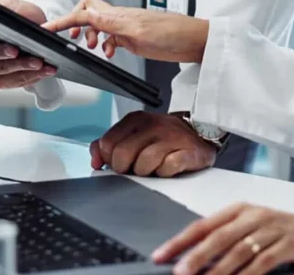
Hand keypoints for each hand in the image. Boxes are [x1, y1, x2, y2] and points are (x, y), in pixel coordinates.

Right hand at [0, 0, 56, 88]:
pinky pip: (13, 82)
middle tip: (15, 50)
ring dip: (21, 68)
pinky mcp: (0, 81)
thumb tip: (16, 18)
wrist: (35, 31)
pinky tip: (45, 70)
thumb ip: (14, 10)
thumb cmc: (20, 16)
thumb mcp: (18, 6)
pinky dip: (31, 76)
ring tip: (40, 62)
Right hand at [43, 0, 209, 63]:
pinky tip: (109, 54)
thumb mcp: (139, 31)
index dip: (63, 20)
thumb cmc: (173, 34)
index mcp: (118, 15)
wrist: (193, 41)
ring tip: (90, 49)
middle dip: (74, 23)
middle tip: (71, 40)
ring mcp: (126, 27)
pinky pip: (110, 37)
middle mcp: (119, 18)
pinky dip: (104, 45)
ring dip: (88, 36)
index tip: (46, 28)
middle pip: (87, 11)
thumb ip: (112, 24)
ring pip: (97, 25)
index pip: (83, 13)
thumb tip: (87, 15)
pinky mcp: (132, 37)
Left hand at [90, 112, 216, 177]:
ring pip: (143, 164)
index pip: (107, 144)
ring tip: (152, 167)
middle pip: (122, 155)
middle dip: (125, 168)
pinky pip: (166, 169)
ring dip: (145, 172)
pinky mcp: (187, 151)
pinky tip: (167, 168)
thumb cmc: (162, 138)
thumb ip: (110, 144)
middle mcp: (152, 125)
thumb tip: (95, 161)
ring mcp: (171, 137)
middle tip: (134, 168)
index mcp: (135, 120)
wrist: (198, 133)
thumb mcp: (134, 134)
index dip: (109, 159)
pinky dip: (164, 173)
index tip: (118, 163)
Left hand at [153, 204, 293, 274]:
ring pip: (239, 250)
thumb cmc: (278, 231)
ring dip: (219, 269)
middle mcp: (253, 216)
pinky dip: (248, 274)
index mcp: (238, 210)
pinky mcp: (288, 243)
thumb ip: (224, 239)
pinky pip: (264, 261)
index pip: (202, 225)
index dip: (180, 241)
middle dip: (196, 257)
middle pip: (219, 237)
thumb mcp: (249, 229)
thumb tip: (192, 259)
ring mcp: (272, 228)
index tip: (161, 256)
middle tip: (180, 272)